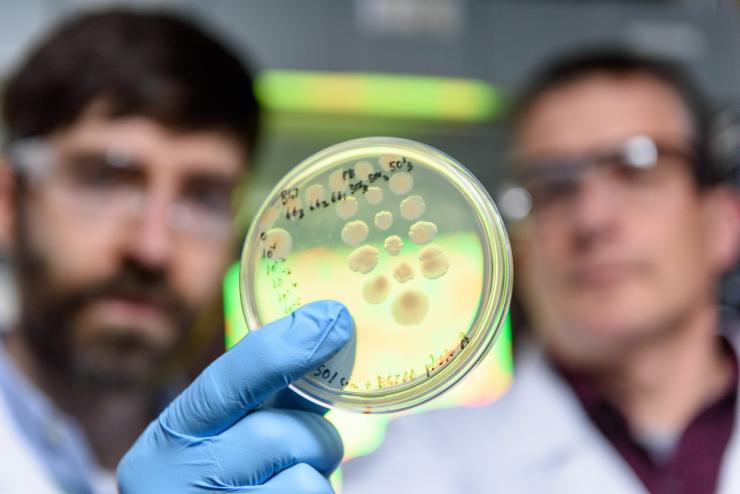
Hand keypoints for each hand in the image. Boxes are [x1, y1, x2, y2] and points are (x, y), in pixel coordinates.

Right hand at [117, 300, 353, 492]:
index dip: (283, 349)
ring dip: (319, 473)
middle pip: (279, 435)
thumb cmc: (214, 483)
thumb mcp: (222, 438)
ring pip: (306, 478)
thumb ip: (270, 399)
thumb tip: (329, 338)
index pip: (226, 382)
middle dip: (314, 435)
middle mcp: (182, 478)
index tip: (332, 319)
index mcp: (172, 436)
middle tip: (313, 444)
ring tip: (291, 481)